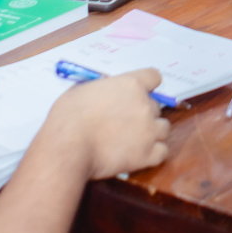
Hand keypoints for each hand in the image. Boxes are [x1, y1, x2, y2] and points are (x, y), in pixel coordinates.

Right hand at [46, 69, 170, 178]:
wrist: (68, 146)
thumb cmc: (68, 117)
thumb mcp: (82, 89)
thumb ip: (100, 89)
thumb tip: (102, 92)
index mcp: (131, 84)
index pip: (154, 77)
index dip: (147, 86)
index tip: (139, 94)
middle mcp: (145, 105)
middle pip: (156, 106)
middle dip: (143, 113)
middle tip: (125, 122)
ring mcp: (149, 130)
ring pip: (163, 128)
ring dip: (152, 132)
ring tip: (133, 140)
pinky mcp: (147, 154)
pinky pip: (162, 152)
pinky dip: (153, 153)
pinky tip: (139, 154)